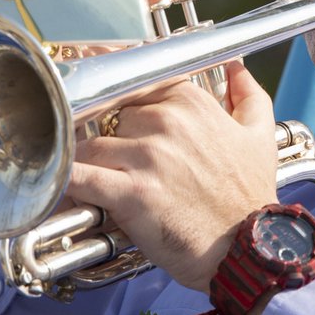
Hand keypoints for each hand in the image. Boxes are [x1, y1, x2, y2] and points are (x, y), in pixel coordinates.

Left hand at [62, 0, 279, 292]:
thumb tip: (237, 66)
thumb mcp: (260, 136)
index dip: (116, 96)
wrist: (247, 249)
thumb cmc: (250, 196)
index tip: (98, 98)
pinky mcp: (131, 193)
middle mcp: (166, 122)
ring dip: (85, 162)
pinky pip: (81, 178)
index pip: (135, 83)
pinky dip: (63, 181)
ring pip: (91, 145)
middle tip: (112, 158)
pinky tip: (54, 185)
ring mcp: (147, 156)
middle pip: (110, 116)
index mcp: (190, 102)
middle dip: (109, 137)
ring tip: (83, 177)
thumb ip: (248, 93)